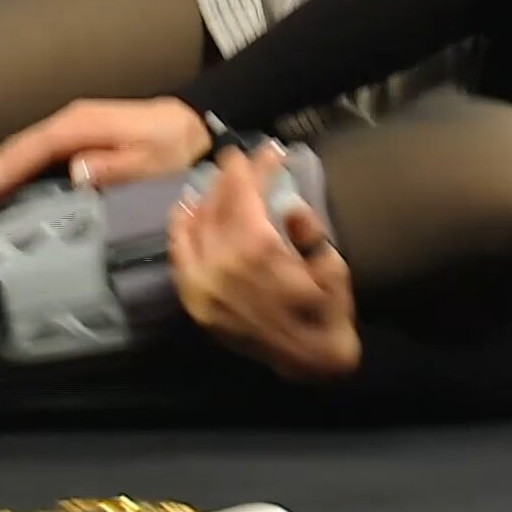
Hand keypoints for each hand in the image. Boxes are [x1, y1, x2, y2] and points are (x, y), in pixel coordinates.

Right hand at [0, 97, 212, 217]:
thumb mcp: (152, 160)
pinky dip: (16, 166)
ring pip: (25, 148)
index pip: (31, 150)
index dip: (1, 172)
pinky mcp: (79, 135)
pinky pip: (38, 151)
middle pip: (19, 147)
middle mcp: (72, 121)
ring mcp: (74, 126)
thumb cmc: (174, 145)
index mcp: (83, 126)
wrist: (193, 123)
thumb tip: (76, 172)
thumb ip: (115, 167)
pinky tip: (3, 183)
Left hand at [171, 144, 359, 380]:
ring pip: (194, 226)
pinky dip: (180, 230)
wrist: (309, 361)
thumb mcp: (333, 267)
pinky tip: (187, 211)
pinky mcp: (195, 301)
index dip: (252, 168)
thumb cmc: (327, 312)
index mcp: (258, 251)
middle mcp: (221, 264)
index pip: (245, 195)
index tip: (262, 150)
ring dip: (206, 197)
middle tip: (239, 158)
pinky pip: (179, 257)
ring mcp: (202, 284)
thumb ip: (310, 233)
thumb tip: (290, 207)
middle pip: (217, 206)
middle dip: (230, 178)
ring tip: (217, 178)